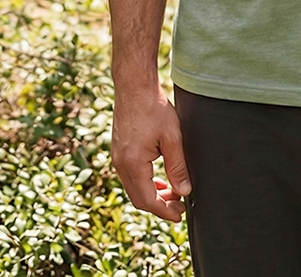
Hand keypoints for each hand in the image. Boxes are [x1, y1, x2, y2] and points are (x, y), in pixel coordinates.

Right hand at [111, 86, 191, 221]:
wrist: (134, 86)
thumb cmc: (153, 108)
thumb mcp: (172, 137)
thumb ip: (178, 166)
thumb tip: (184, 190)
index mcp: (133, 164)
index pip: (148, 200)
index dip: (165, 211)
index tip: (179, 215)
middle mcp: (121, 164)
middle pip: (139, 198)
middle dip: (160, 205)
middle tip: (179, 206)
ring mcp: (117, 157)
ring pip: (134, 188)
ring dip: (153, 193)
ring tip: (172, 192)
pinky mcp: (119, 150)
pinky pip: (131, 176)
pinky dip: (145, 182)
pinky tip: (159, 179)